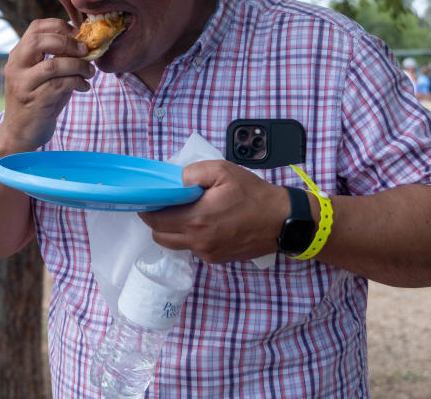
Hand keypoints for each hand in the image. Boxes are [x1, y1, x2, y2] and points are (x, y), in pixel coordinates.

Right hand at [0, 18, 94, 150]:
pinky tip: (84, 87)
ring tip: (90, 72)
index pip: (35, 28)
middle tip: (86, 50)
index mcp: (18, 56)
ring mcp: (23, 84)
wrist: (20, 134)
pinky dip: (77, 82)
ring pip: (53, 65)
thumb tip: (86, 45)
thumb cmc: (37, 102)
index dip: (59, 26)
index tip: (78, 34)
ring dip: (78, 66)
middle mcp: (16, 67)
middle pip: (39, 41)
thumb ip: (57, 59)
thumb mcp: (43, 76)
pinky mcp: (34, 101)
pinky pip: (60, 85)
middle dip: (67, 42)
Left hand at [138, 160, 288, 263]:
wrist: (282, 221)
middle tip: (168, 204)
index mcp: (196, 218)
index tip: (149, 198)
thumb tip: (175, 182)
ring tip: (187, 212)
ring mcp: (207, 253)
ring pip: (174, 244)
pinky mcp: (216, 259)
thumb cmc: (253, 194)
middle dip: (157, 219)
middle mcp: (197, 240)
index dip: (148, 207)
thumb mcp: (223, 171)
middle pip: (159, 235)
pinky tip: (206, 223)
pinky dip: (191, 237)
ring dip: (173, 229)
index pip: (155, 219)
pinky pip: (193, 249)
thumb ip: (193, 173)